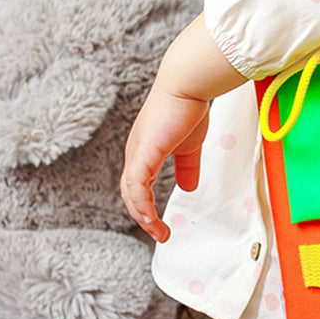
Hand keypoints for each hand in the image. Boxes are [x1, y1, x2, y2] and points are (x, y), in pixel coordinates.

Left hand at [118, 14, 245, 241]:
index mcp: (144, 151)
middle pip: (130, 193)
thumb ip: (188, 167)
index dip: (146, 206)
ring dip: (143, 217)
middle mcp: (135, 153)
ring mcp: (137, 154)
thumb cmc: (188, 107)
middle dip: (143, 217)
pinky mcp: (144, 154)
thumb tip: (189, 188)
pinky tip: (152, 219)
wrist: (187, 84)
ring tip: (159, 232)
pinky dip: (142, 206)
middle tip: (160, 233)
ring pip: (131, 194)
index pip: (137, 185)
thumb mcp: (189, 145)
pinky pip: (137, 188)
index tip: (161, 223)